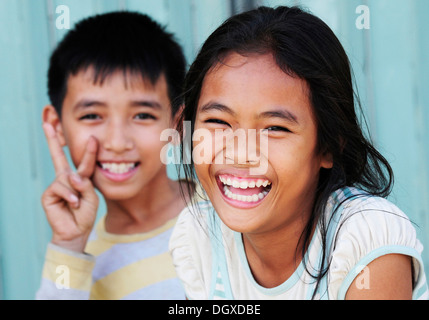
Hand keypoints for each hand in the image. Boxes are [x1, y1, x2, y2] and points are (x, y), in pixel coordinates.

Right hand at [41, 123, 98, 251]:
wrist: (77, 231)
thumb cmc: (85, 213)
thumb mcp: (92, 197)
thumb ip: (85, 184)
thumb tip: (70, 176)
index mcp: (80, 178)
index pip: (82, 161)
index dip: (88, 149)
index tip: (92, 136)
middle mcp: (66, 179)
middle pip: (58, 156)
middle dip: (52, 140)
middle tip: (47, 122)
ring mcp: (57, 185)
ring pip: (67, 178)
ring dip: (76, 190)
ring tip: (78, 202)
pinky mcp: (49, 194)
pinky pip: (61, 188)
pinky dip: (70, 196)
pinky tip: (73, 204)